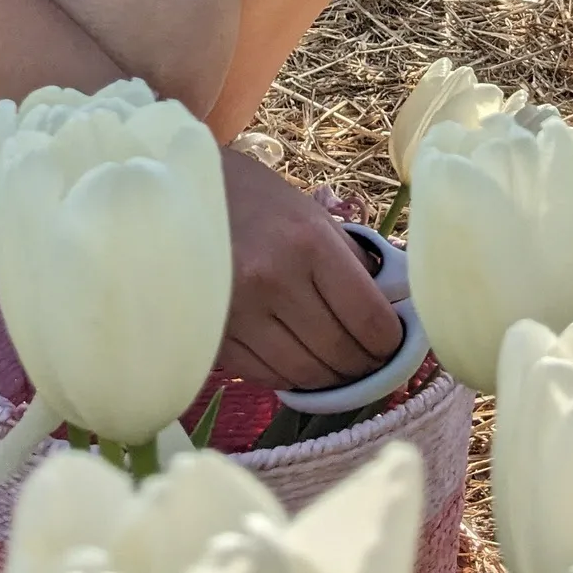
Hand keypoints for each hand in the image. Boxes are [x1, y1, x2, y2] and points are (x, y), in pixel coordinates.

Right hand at [216, 148, 404, 389]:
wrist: (178, 193)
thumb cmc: (254, 199)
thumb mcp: (311, 216)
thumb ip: (351, 263)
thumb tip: (391, 312)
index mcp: (308, 243)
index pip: (370, 320)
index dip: (391, 342)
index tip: (393, 343)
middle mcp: (273, 280)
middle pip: (340, 353)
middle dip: (364, 365)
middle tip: (370, 362)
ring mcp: (237, 312)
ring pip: (304, 374)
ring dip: (328, 379)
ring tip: (335, 366)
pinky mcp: (212, 335)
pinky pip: (265, 376)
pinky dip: (288, 377)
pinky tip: (295, 360)